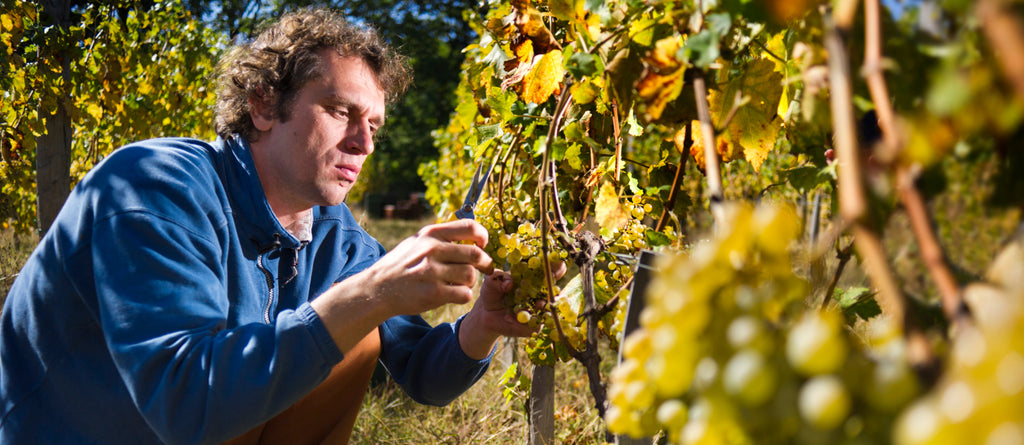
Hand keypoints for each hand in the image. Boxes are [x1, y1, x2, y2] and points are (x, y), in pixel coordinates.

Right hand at [365, 219, 493, 314]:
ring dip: (470, 281)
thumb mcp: (415, 242)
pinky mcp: (433, 293)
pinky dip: (463, 296)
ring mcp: (432, 272)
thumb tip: (471, 233)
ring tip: (460, 283)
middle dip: (485, 263)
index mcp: (430, 234)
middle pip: (476, 254)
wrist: (376, 289)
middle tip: (485, 268)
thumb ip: (440, 237)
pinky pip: (464, 294)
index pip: (469, 227)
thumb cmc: (399, 265)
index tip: (484, 244)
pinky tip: (453, 294)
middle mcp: (432, 250)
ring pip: (471, 275)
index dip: (483, 236)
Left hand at [458, 260, 567, 359]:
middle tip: (544, 284)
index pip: (553, 268)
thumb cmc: (493, 291)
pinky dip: (522, 321)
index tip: (556, 264)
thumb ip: (500, 278)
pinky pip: (535, 325)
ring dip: (543, 306)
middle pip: (556, 289)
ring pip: (550, 309)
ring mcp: (541, 310)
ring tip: (534, 304)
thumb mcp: (492, 281)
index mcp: (536, 277)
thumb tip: (509, 284)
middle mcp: (542, 293)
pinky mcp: (535, 325)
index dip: (557, 266)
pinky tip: (508, 317)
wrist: (487, 313)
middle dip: (553, 289)